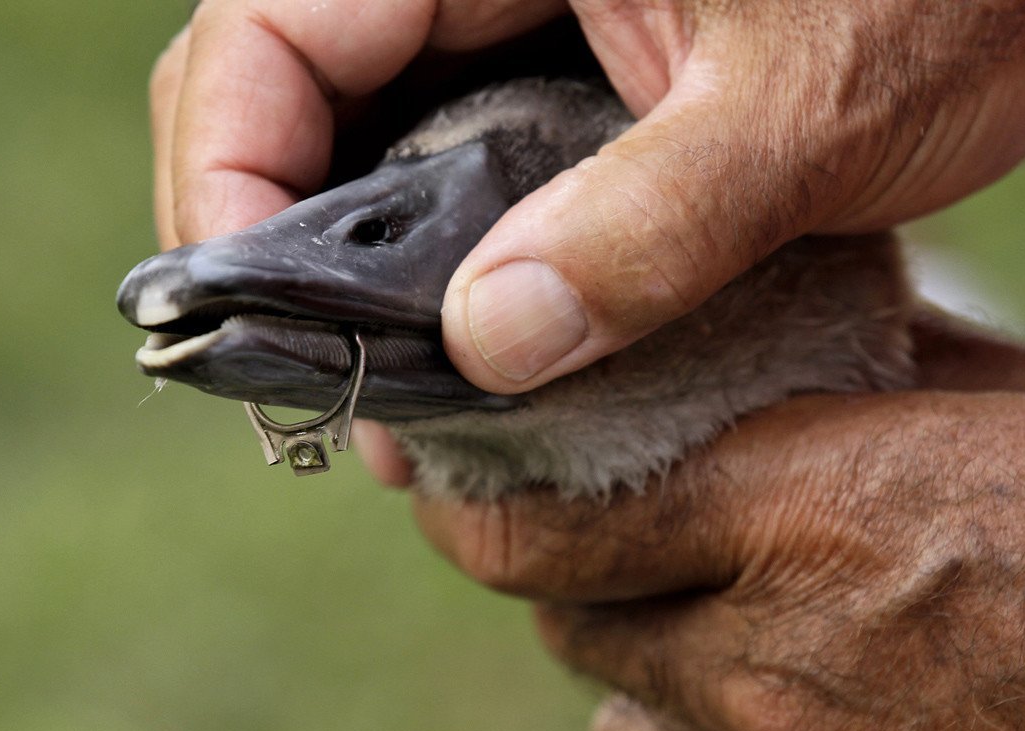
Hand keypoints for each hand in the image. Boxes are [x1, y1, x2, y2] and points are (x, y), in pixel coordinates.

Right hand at [150, 1, 1024, 482]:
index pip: (267, 37)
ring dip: (364, 274)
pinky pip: (453, 173)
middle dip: (288, 252)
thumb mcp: (798, 113)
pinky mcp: (562, 85)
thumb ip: (641, 231)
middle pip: (291, 101)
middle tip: (327, 389)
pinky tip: (473, 354)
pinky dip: (444, 266)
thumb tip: (486, 350)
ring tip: (397, 399)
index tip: (247, 323)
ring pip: (367, 146)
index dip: (227, 181)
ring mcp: (514, 28)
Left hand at [413, 315, 1024, 730]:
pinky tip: (742, 685)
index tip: (453, 469)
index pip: (545, 523)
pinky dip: (676, 728)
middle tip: (591, 514)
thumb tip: (780, 316)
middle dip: (561, 560)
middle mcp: (770, 654)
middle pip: (563, 613)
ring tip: (688, 598)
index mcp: (807, 513)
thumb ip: (871, 359)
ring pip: (611, 703)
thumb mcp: (1019, 407)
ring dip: (623, 645)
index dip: (468, 499)